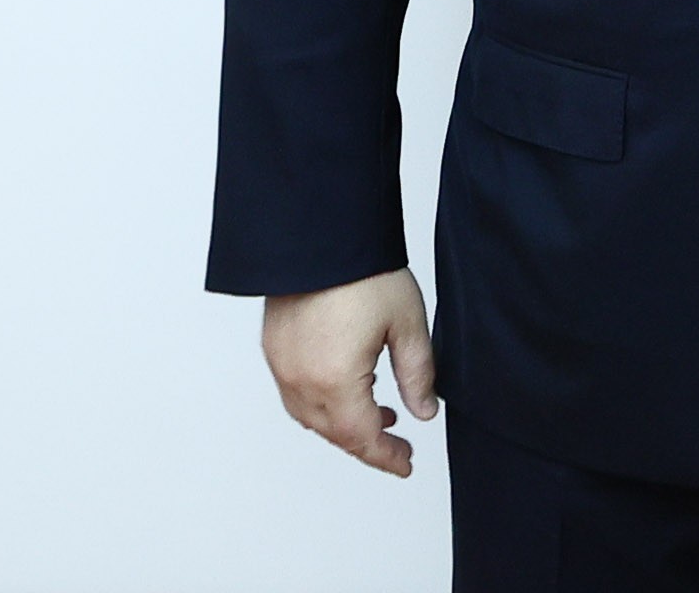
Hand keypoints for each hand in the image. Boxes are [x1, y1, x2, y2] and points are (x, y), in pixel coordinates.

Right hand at [261, 267, 438, 475]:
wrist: (321, 234)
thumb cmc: (365, 272)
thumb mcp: (408, 324)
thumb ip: (418, 374)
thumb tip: (424, 412)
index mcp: (334, 379)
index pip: (361, 437)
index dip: (385, 456)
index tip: (405, 464)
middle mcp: (300, 379)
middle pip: (333, 433)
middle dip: (367, 445)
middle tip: (398, 446)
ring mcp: (281, 364)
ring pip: (311, 417)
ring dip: (343, 426)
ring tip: (380, 416)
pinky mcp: (274, 348)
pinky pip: (295, 394)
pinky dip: (322, 405)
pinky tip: (348, 390)